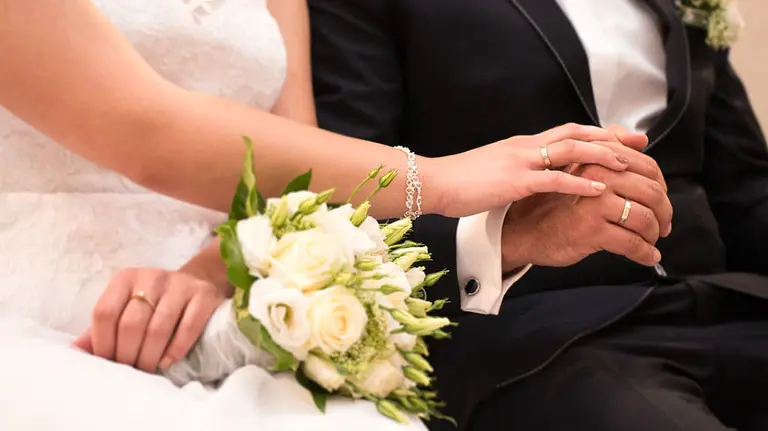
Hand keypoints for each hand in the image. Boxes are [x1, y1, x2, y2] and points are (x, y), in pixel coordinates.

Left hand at [72, 268, 224, 372]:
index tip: (107, 362)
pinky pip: (188, 327)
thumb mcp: (126, 307)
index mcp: (125, 278)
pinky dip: (175, 349)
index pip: (104, 312)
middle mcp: (151, 276)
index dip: (102, 342)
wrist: (195, 284)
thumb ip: (102, 328)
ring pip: (158, 328)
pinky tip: (167, 361)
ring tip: (147, 369)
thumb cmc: (154, 302)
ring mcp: (179, 284)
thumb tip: (75, 350)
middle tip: (130, 370)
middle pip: (131, 323)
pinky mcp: (203, 294)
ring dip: (149, 356)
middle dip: (127, 354)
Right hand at [428, 123, 642, 217]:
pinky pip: (554, 179)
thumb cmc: (458, 180)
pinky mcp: (515, 181)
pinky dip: (579, 183)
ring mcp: (521, 162)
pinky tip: (599, 189)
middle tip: (639, 143)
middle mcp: (525, 147)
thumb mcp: (493, 169)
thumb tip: (531, 175)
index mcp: (521, 145)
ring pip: (570, 151)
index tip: (622, 137)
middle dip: (609, 137)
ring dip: (601, 155)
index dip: (596, 133)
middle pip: (575, 134)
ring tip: (627, 163)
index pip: (566, 132)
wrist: (433, 182)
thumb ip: (515, 168)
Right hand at [500, 142, 671, 271]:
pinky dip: (645, 253)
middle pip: (651, 191)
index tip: (660, 199)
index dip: (660, 184)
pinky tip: (647, 256)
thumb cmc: (547, 203)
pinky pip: (632, 243)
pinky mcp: (591, 229)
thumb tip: (641, 138)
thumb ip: (605, 149)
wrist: (520, 231)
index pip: (645, 165)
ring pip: (645, 218)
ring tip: (652, 241)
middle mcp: (595, 175)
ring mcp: (594, 203)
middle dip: (664, 211)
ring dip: (654, 233)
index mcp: (594, 158)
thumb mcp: (574, 168)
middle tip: (664, 224)